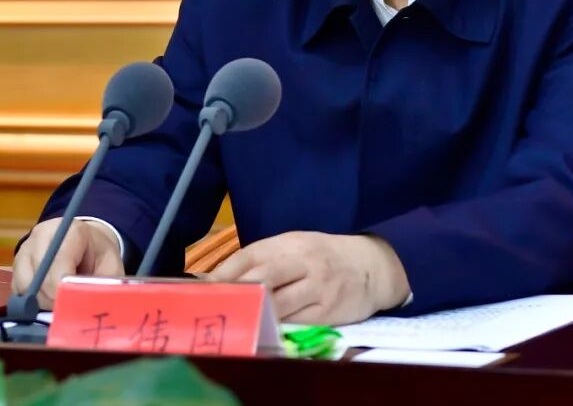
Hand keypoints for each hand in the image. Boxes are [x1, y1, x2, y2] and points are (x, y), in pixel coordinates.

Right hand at [11, 217, 123, 308]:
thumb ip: (103, 285)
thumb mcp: (111, 267)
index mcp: (70, 231)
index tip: (73, 307)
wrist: (87, 243)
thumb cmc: (99, 255)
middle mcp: (41, 236)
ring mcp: (25, 250)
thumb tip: (93, 310)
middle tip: (66, 312)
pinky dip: (31, 303)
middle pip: (37, 278)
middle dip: (52, 301)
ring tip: (59, 307)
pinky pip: (17, 291)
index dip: (62, 291)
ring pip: (23, 287)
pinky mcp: (15, 266)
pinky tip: (48, 303)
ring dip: (40, 304)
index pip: (57, 265)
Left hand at [206, 231, 409, 324]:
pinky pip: (297, 323)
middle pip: (264, 276)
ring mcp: (318, 287)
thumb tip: (218, 279)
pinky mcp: (329, 310)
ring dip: (255, 313)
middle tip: (216, 306)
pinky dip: (278, 328)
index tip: (203, 288)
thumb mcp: (295, 247)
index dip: (225, 272)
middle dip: (238, 292)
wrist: (370, 266)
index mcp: (291, 242)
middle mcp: (304, 262)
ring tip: (236, 321)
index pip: (251, 255)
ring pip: (279, 303)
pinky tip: (264, 331)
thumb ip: (263, 259)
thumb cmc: (323, 256)